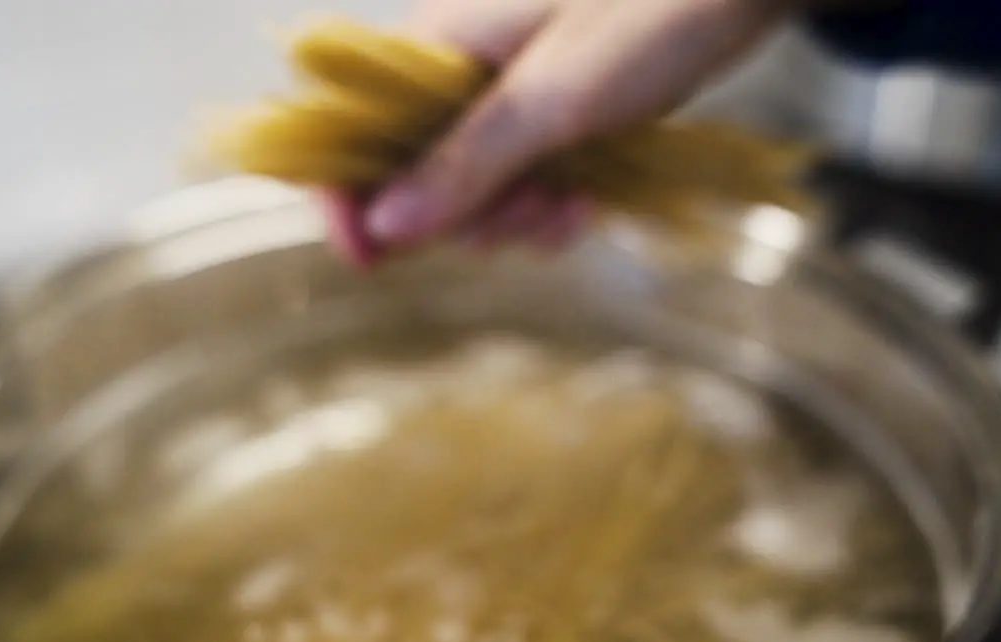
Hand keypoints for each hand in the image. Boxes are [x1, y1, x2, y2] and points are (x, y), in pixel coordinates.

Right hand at [324, 0, 795, 265]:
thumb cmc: (652, 14)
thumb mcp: (552, 100)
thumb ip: (466, 163)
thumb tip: (384, 225)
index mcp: (436, 43)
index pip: (349, 127)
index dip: (348, 197)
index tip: (371, 259)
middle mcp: (457, 71)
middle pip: (414, 177)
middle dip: (469, 216)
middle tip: (530, 207)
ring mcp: (505, 96)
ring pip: (472, 192)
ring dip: (518, 217)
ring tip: (573, 203)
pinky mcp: (548, 117)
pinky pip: (520, 184)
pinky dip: (547, 206)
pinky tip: (586, 202)